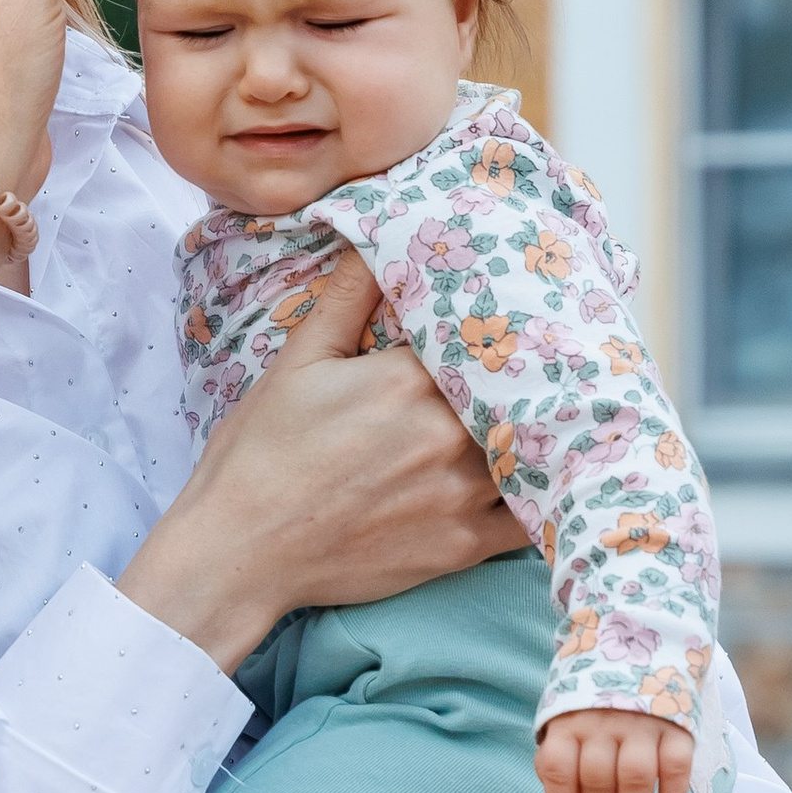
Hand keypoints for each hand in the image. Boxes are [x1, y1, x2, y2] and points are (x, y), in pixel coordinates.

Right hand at [117, 259, 523, 671]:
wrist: (241, 551)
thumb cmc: (261, 455)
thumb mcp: (298, 362)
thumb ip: (348, 299)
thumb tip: (376, 241)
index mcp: (409, 379)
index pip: (480, 338)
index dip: (494, 330)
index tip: (508, 320)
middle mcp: (447, 434)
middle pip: (515, 392)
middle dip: (522, 377)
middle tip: (548, 361)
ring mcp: (462, 494)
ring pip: (532, 451)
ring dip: (537, 433)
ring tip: (550, 414)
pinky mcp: (464, 545)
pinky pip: (530, 517)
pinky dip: (542, 496)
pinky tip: (545, 478)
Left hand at [536, 708, 693, 792]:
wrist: (640, 657)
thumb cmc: (594, 706)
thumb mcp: (565, 721)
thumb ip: (558, 757)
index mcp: (570, 722)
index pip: (558, 768)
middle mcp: (604, 721)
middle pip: (598, 777)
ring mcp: (642, 723)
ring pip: (636, 777)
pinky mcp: (676, 726)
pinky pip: (676, 768)